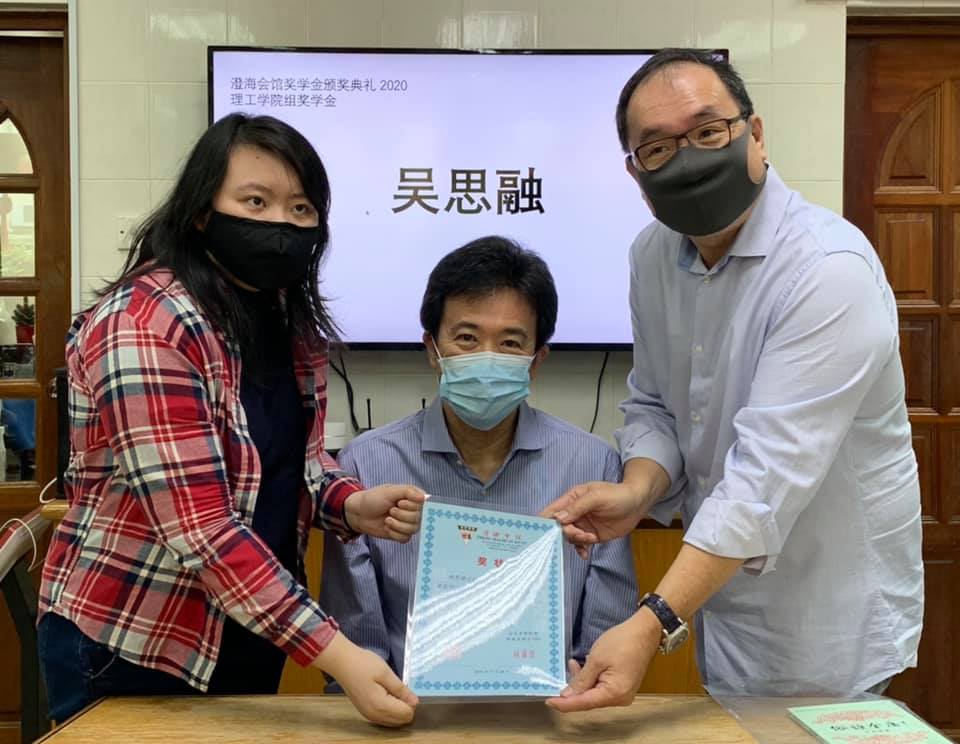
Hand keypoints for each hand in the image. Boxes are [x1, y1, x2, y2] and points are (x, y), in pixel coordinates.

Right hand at [313, 632, 417, 726]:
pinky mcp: (365, 712)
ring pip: (393, 721)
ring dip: (398, 709)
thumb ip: (401, 689)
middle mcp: (374, 715)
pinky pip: (384, 718)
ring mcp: (368, 715)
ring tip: (392, 689)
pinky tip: (386, 694)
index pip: (406, 714)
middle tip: (400, 688)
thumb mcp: (386, 673)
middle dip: (406, 706)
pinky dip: (390, 710)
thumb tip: (415, 702)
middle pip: (401, 721)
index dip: (411, 702)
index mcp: (380, 706)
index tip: (406, 688)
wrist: (342, 662)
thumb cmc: (363, 664)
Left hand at [344, 484, 425, 541]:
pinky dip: (394, 533)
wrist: (359, 513)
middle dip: (403, 515)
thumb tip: (425, 498)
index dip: (413, 506)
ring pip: (413, 529)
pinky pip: (406, 538)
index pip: (424, 505)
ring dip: (398, 525)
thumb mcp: (390, 491)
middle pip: (419, 518)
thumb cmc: (373, 498)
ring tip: (387, 519)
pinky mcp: (401, 534)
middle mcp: (413, 510)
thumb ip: (408, 491)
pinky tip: (387, 527)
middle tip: (391, 510)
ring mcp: (407, 523)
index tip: (400, 503)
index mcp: (413, 498)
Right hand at [540, 481, 648, 556]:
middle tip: (582, 534)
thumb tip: (558, 518)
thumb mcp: (597, 497)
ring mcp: (583, 525)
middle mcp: (575, 512)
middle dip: (568, 532)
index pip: (553, 510)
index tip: (542, 533)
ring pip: (569, 537)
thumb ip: (577, 507)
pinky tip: (585, 554)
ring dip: (577, 541)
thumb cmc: (618, 495)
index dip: (545, 521)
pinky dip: (581, 550)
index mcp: (572, 499)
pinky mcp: (592, 535)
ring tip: (590, 538)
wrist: (638, 503)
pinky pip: (580, 544)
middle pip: (560, 526)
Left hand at [546, 610, 660, 712]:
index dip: (564, 703)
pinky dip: (592, 678)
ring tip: (574, 663)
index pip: (583, 703)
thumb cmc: (621, 642)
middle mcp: (619, 699)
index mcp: (614, 694)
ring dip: (582, 680)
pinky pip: (602, 687)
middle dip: (574, 688)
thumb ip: (581, 680)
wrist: (644, 631)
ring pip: (594, 693)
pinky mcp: (623, 685)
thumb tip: (567, 695)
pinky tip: (585, 665)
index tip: (548, 701)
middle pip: (589, 699)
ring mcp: (622, 693)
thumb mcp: (597, 659)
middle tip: (563, 671)